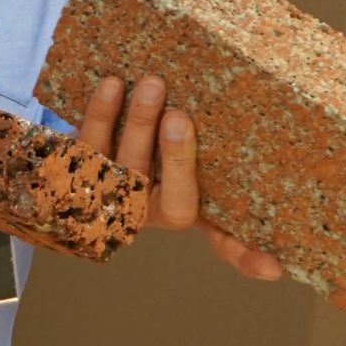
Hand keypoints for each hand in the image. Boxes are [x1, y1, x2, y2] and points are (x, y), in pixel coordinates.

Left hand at [78, 75, 282, 281]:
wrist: (71, 141)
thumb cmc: (144, 129)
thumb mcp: (176, 137)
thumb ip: (203, 129)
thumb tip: (257, 77)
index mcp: (185, 206)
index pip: (223, 240)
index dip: (246, 255)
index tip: (273, 267)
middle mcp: (150, 210)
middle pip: (171, 200)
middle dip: (177, 159)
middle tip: (180, 118)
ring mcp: (112, 196)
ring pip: (128, 167)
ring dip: (139, 124)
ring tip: (153, 85)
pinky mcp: (76, 172)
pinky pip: (89, 145)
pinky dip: (101, 113)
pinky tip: (113, 84)